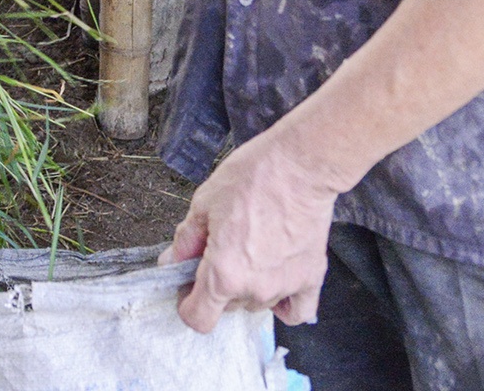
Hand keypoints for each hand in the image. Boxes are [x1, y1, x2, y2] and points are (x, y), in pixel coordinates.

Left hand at [158, 124, 340, 330]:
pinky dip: (283, 303)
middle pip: (226, 307)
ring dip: (246, 287)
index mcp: (223, 273)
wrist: (300, 165)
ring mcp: (285, 287)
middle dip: (215, 285)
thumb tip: (172, 262)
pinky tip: (274, 279)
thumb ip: (186, 240)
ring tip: (249, 249)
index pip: (198, 318)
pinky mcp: (311, 278)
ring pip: (255, 304)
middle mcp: (254, 289)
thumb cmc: (253, 177)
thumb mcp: (203, 203)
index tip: (186, 285)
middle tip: (217, 250)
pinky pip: (295, 311)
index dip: (186, 303)